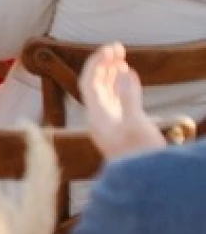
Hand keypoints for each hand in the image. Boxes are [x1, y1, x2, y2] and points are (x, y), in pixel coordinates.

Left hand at [82, 44, 166, 159]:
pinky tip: (128, 80)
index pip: (88, 81)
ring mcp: (109, 124)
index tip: (111, 49)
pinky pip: (115, 102)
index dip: (97, 62)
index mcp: (96, 116)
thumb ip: (129, 97)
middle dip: (104, 65)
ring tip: (120, 59)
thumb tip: (124, 72)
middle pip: (95, 85)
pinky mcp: (120, 129)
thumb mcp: (136, 124)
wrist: (145, 185)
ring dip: (111, 74)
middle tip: (118, 48)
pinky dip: (120, 88)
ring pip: (105, 93)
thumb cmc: (140, 156)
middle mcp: (99, 118)